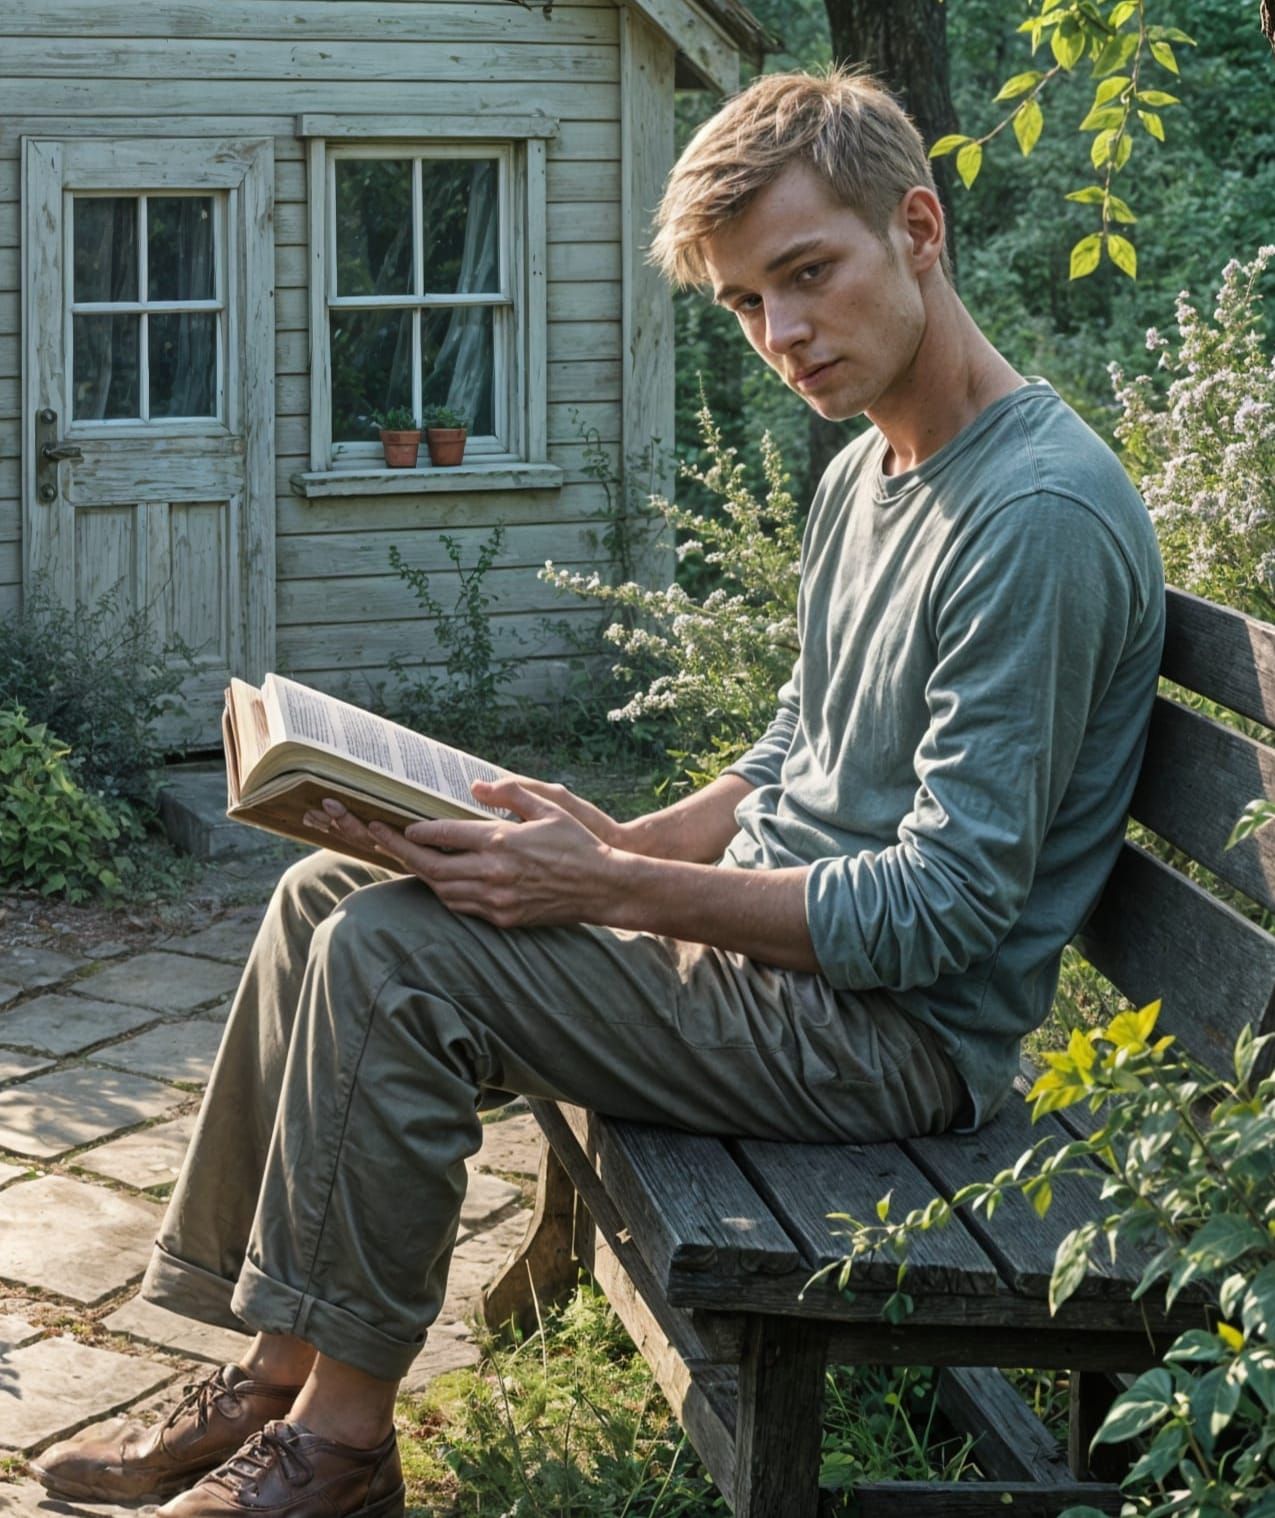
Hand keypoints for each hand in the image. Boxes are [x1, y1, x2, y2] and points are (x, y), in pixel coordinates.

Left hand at [303, 777, 622, 928]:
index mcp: (501, 841)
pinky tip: (439, 881)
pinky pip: (462, 907)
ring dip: (420, 875)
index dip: (415, 831)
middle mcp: (493, 873)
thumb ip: (510, 792)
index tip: (396, 825)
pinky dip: (444, 893)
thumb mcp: (549, 805)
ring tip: (404, 860)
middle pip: (431, 867)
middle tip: (377, 838)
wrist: (603, 886)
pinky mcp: (504, 918)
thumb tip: (476, 785)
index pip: (443, 835)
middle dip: (399, 853)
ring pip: (442, 890)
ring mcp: (496, 900)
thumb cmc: (578, 842)